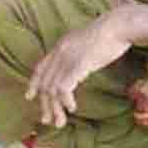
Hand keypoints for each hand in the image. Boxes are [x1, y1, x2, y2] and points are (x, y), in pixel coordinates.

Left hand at [25, 10, 132, 128]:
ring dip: (55, 108)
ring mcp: (69, 58)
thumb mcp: (87, 44)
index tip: (29, 97)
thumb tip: (79, 72)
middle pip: (45, 82)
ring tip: (60, 122)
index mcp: (60, 46)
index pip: (40, 68)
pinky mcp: (79, 64)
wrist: (119, 25)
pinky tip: (71, 108)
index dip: (33, 84)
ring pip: (53, 88)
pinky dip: (65, 100)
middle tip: (47, 120)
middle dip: (45, 104)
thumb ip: (78, 56)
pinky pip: (65, 86)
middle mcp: (60, 52)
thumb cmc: (110, 34)